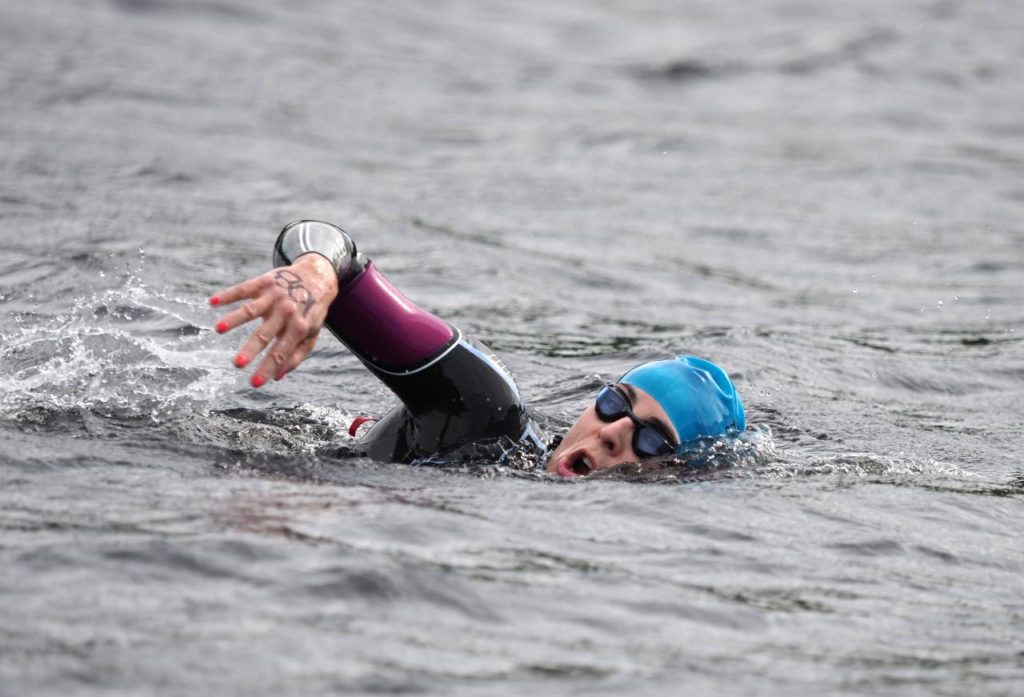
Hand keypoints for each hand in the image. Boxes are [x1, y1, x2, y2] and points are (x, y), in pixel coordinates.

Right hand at [210, 253, 339, 386]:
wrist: (318, 276)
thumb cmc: (312, 311)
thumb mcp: (311, 334)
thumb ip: (296, 355)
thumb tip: (278, 377)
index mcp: (299, 327)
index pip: (280, 353)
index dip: (268, 369)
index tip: (254, 383)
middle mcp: (286, 312)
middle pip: (264, 334)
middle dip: (251, 349)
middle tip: (237, 364)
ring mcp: (275, 296)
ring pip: (251, 309)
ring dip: (234, 319)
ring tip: (218, 329)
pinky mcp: (265, 281)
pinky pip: (244, 288)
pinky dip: (228, 295)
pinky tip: (213, 301)